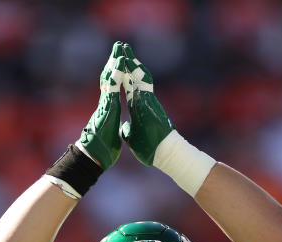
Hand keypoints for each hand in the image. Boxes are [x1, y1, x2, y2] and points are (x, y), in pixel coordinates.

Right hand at [77, 42, 125, 168]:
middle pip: (110, 78)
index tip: (120, 60)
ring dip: (114, 65)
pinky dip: (113, 78)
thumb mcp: (111, 134)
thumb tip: (117, 127)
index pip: (113, 87)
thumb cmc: (101, 150)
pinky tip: (116, 67)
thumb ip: (113, 126)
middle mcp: (106, 104)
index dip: (117, 73)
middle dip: (114, 62)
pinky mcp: (106, 110)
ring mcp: (105, 106)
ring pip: (109, 81)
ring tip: (119, 50)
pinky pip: (110, 91)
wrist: (92, 159)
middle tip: (119, 46)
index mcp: (109, 109)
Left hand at [119, 43, 174, 165]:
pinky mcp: (148, 102)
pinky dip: (135, 72)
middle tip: (120, 46)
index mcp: (137, 108)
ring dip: (131, 62)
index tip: (117, 64)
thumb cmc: (151, 149)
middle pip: (133, 76)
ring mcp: (146, 100)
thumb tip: (125, 129)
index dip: (123, 75)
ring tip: (124, 48)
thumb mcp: (133, 138)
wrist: (164, 154)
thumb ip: (129, 130)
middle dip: (127, 62)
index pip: (128, 87)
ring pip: (137, 76)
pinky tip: (130, 61)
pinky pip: (142, 83)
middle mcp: (142, 100)